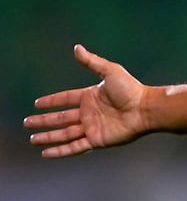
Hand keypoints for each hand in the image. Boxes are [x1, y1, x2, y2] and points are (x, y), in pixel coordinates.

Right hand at [24, 45, 149, 157]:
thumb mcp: (110, 71)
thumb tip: (76, 48)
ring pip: (64, 134)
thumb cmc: (131, 89)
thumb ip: (92, 62)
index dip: (52, 101)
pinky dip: (60, 151)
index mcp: (90, 97)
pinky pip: (74, 147)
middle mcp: (89, 113)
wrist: (145, 109)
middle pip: (61, 118)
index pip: (65, 99)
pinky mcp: (96, 140)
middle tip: (27, 123)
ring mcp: (92, 127)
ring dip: (48, 137)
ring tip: (32, 139)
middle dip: (44, 121)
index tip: (37, 104)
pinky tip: (46, 153)